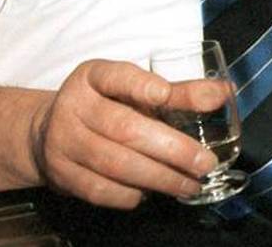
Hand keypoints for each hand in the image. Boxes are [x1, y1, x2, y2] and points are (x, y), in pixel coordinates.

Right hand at [28, 59, 219, 208]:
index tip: (165, 94)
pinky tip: (153, 191)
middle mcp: (74, 107)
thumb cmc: (104, 105)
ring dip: (160, 178)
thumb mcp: (133, 90)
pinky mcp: (62, 175)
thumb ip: (179, 92)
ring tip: (190, 184)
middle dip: (171, 149)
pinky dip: (133, 194)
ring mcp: (64, 143)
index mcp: (93, 77)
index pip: (117, 77)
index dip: (141, 86)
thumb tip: (224, 92)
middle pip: (125, 128)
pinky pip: (102, 190)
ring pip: (116, 164)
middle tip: (204, 163)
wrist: (47, 131)